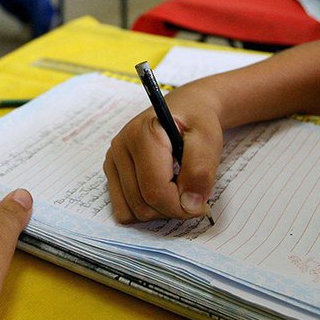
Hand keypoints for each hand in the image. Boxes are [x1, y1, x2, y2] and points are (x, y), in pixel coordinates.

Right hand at [104, 91, 221, 222]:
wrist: (185, 108)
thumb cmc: (196, 121)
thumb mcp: (208, 139)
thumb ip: (201, 171)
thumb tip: (189, 206)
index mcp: (142, 134)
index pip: (155, 190)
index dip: (181, 207)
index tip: (202, 206)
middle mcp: (121, 146)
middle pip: (142, 204)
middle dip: (172, 210)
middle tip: (193, 198)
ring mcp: (113, 159)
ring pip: (131, 210)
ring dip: (159, 211)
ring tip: (176, 191)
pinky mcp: (112, 170)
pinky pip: (123, 208)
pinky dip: (145, 209)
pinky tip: (160, 193)